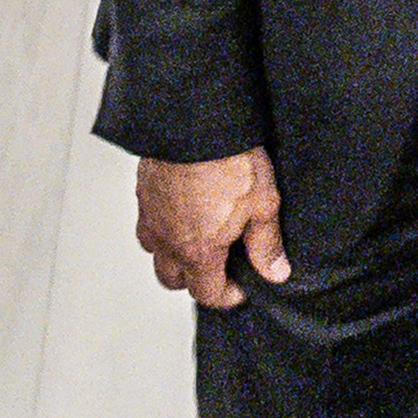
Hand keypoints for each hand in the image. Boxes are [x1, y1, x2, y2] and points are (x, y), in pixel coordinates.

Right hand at [135, 148, 292, 311]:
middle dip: (195, 280)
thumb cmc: (226, 160)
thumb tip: (274, 272)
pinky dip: (162, 226)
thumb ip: (267, 244)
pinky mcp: (142, 192)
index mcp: (198, 250)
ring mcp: (151, 216)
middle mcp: (168, 240)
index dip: (228, 296)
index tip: (242, 286)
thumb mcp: (262, 204)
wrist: (192, 121)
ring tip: (196, 237)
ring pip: (155, 252)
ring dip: (173, 254)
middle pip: (173, 280)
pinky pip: (147, 222)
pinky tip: (180, 210)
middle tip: (219, 266)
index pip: (207, 294)